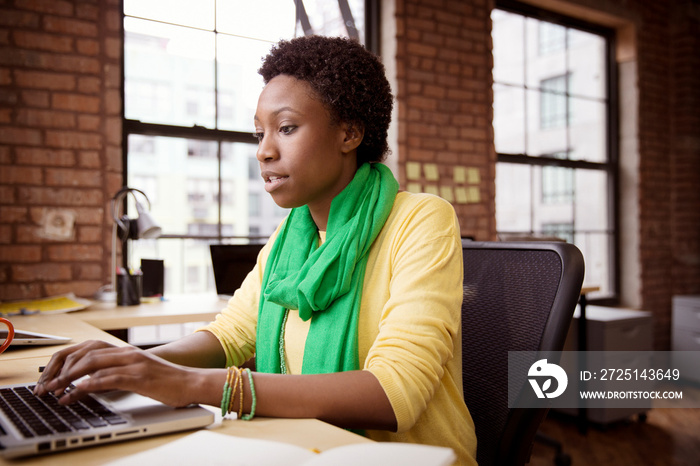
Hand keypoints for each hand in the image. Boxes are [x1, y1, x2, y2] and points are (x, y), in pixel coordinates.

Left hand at [34, 340, 205, 406]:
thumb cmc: (166, 381)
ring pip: (92, 364)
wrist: (190, 382)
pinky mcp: (138, 376)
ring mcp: (132, 363)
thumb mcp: (136, 374)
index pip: (87, 348)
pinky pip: (106, 378)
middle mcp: (126, 353)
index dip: (65, 360)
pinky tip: (75, 392)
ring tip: (54, 391)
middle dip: (61, 369)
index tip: (51, 375)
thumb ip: (115, 375)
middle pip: (85, 354)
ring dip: (68, 378)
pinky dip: (87, 385)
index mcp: (125, 351)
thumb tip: (89, 385)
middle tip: (46, 385)